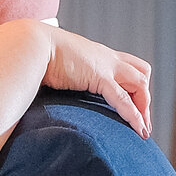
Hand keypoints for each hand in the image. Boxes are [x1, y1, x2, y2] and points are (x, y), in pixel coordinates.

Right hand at [37, 25, 151, 138]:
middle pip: (141, 72)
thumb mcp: (58, 66)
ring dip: (144, 108)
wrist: (30, 45)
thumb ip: (64, 78)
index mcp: (97, 55)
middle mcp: (106, 57)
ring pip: (140, 84)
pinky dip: (134, 116)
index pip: (128, 66)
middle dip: (145, 97)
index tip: (133, 108)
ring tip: (142, 130)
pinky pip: (124, 99)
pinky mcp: (100, 77)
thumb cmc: (35, 56)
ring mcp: (105, 65)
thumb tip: (52, 93)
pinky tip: (138, 129)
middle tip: (142, 121)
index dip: (135, 87)